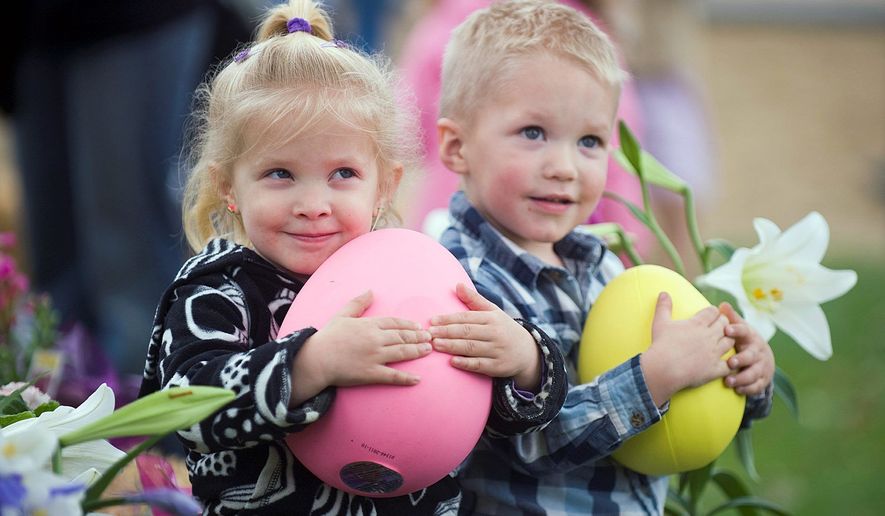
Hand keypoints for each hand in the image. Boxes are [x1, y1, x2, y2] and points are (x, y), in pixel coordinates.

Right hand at [290, 291, 431, 404]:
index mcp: (369, 325)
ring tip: (428, 350)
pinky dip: (406, 378)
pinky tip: (417, 379)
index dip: (409, 325)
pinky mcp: (371, 373)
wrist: (316, 359)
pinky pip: (392, 376)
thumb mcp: (342, 315)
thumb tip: (370, 290)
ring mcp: (374, 357)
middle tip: (431, 338)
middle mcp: (375, 339)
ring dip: (417, 351)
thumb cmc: (327, 337)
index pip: (395, 323)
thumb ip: (358, 303)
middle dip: (418, 337)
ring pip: (402, 353)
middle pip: (402, 337)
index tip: (419, 326)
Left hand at [429, 283, 540, 389]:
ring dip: (452, 346)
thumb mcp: (493, 312)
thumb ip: (474, 300)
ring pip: (471, 348)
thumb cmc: (503, 328)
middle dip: (446, 332)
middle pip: (467, 332)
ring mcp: (497, 350)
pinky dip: (466, 363)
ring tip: (435, 345)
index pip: (466, 317)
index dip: (448, 319)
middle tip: (429, 333)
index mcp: (492, 318)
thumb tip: (457, 284)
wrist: (527, 352)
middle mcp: (495, 333)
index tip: (432, 321)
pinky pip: (480, 365)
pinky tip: (452, 362)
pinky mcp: (498, 366)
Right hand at [641, 292, 734, 405]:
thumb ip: (664, 307)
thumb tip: (663, 293)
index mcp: (697, 323)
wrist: (663, 369)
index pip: (713, 311)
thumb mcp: (660, 323)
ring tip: (723, 342)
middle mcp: (709, 336)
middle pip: (725, 324)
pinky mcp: (714, 369)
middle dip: (723, 324)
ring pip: (730, 342)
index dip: (713, 312)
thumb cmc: (661, 345)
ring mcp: (714, 353)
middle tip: (719, 326)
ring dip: (728, 340)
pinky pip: (729, 365)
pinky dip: (730, 364)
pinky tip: (727, 363)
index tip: (711, 314)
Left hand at [720, 302, 774, 395]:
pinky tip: (737, 390)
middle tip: (730, 362)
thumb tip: (721, 305)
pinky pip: (756, 386)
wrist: (763, 357)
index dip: (736, 330)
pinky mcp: (762, 380)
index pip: (745, 331)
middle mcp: (757, 351)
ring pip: (754, 373)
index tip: (726, 329)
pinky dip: (747, 389)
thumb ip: (731, 318)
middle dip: (741, 359)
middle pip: (751, 355)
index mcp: (750, 337)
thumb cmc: (744, 340)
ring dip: (742, 378)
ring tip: (729, 382)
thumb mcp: (739, 328)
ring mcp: (761, 366)